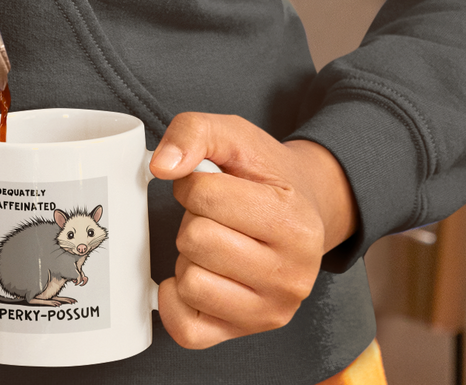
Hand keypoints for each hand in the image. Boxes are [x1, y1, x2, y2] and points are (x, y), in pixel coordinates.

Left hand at [148, 113, 355, 349]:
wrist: (303, 208)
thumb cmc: (265, 175)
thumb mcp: (234, 135)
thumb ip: (194, 133)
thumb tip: (161, 166)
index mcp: (292, 222)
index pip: (204, 196)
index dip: (193, 183)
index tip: (211, 184)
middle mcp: (291, 275)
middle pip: (196, 241)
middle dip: (192, 220)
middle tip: (216, 217)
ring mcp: (271, 310)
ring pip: (190, 283)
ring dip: (188, 257)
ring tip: (214, 244)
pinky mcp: (245, 332)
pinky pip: (186, 329)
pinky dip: (175, 300)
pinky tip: (194, 275)